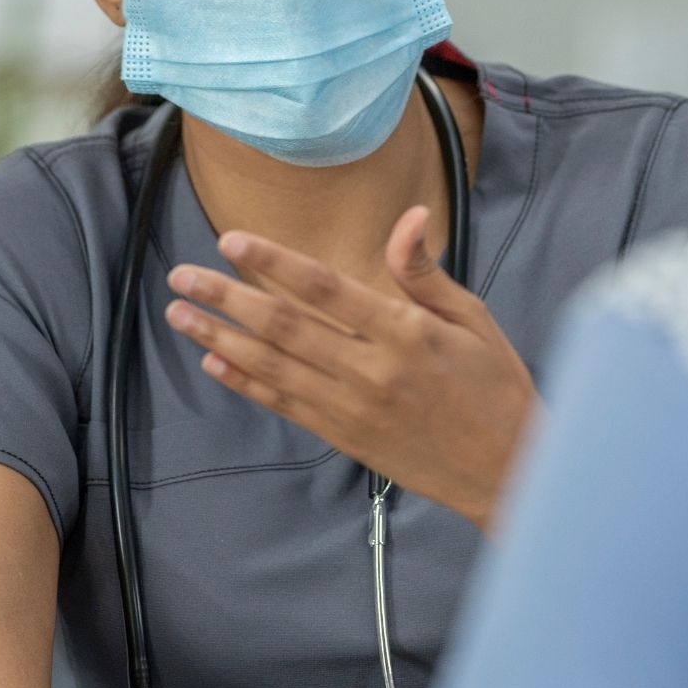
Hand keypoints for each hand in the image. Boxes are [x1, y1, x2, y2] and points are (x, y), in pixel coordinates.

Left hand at [165, 205, 539, 530]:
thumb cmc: (495, 386)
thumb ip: (425, 274)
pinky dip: (246, 383)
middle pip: (285, 325)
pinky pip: (285, 404)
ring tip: (180, 312)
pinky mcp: (346, 436)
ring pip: (273, 366)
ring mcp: (354, 407)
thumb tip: (409, 218)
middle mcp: (372, 370)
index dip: (274, 262)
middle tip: (183, 274)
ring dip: (221, 336)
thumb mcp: (473, 320)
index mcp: (406, 332)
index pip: (325, 287)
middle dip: (227, 296)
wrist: (507, 469)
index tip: (231, 240)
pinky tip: (215, 360)